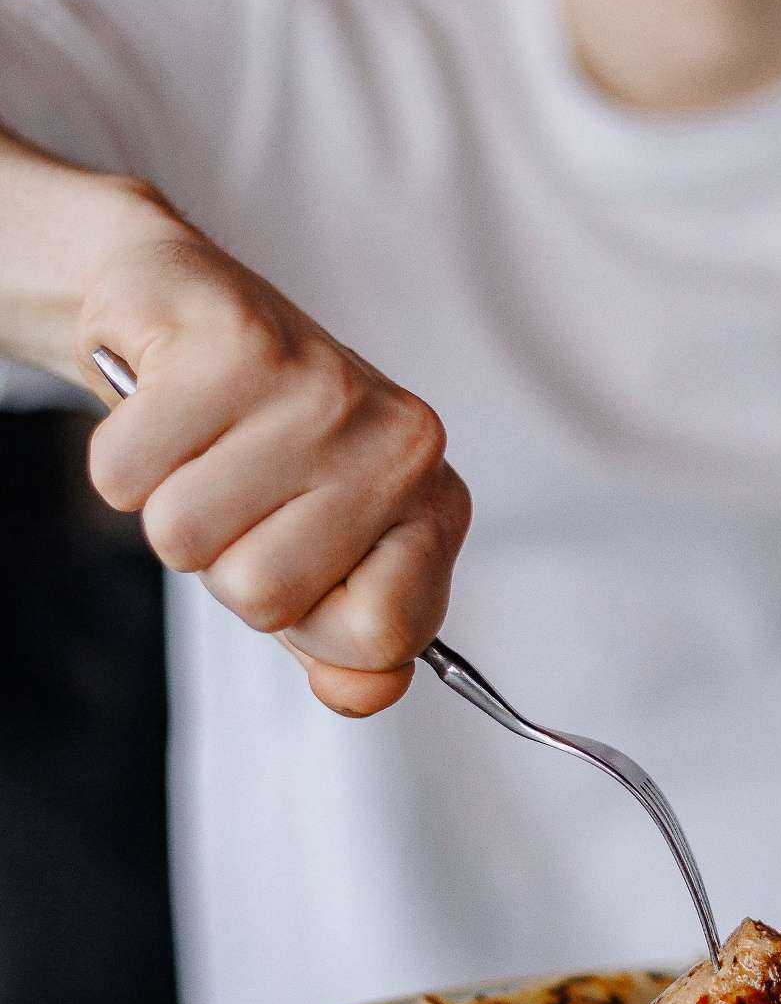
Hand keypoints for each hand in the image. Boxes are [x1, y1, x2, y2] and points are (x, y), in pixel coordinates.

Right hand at [79, 205, 471, 714]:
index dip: (316, 623)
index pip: (384, 637)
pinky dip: (123, 454)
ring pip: (185, 537)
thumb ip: (347, 644)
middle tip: (236, 490)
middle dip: (224, 562)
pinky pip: (128, 474)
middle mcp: (400, 444)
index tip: (300, 562)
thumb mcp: (317, 558)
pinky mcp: (234, 345)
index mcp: (433, 505)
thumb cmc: (258, 447)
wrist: (186, 309)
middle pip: (264, 596)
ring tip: (200, 448)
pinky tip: (161, 407)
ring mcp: (322, 390)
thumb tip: (368, 695)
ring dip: (166, 504)